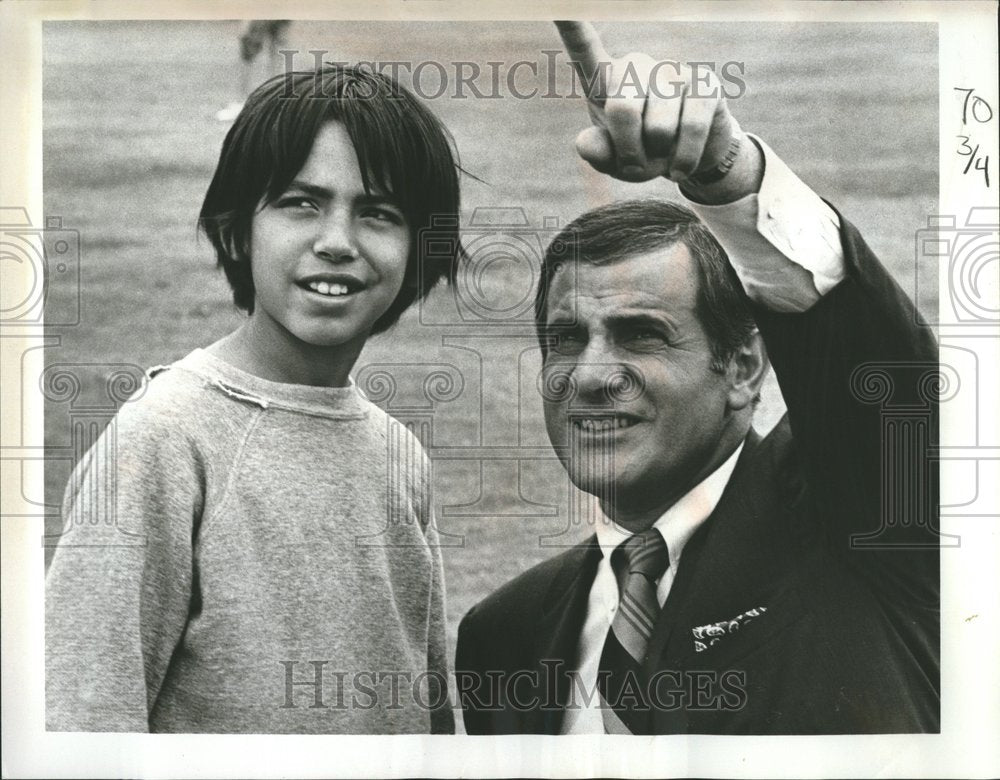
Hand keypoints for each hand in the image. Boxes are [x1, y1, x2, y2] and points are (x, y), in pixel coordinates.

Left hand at [555, 21, 741, 184]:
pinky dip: (684, 159)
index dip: (571, 24)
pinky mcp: (705, 85)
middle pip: (622, 108)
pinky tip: (681, 165)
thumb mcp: (614, 161)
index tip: (558, 4)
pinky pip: (691, 130)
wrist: (685, 163)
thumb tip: (585, 143)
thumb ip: (597, 153)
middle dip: (630, 150)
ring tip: (663, 156)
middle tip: (637, 163)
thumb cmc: (642, 155)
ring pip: (659, 128)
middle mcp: (637, 67)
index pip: (583, 48)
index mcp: (605, 80)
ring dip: (659, 158)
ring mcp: (671, 72)